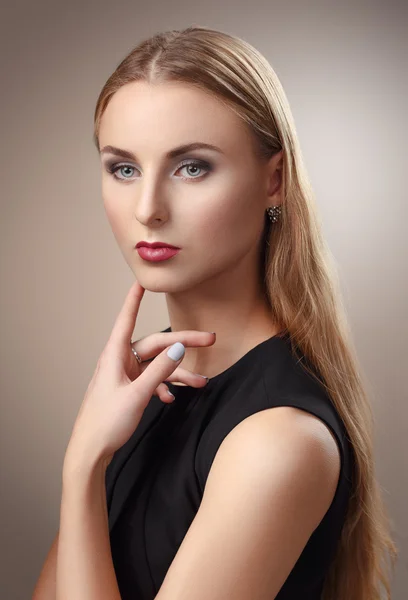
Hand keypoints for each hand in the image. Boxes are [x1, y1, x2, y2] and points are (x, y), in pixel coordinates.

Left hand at [63, 280, 215, 472]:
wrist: (90, 452)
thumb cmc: (106, 422)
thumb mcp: (137, 395)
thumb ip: (160, 371)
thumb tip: (178, 348)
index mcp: (115, 356)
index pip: (127, 319)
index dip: (135, 299)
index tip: (142, 282)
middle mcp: (120, 361)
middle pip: (156, 344)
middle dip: (183, 344)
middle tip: (210, 341)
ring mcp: (125, 375)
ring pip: (157, 365)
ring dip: (178, 372)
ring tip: (201, 383)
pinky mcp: (129, 389)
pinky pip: (152, 380)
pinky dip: (164, 385)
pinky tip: (173, 397)